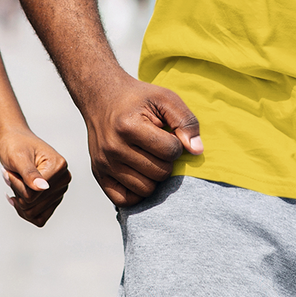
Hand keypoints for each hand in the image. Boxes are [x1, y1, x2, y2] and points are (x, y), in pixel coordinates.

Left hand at [0, 128, 71, 226]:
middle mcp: (64, 179)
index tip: (9, 170)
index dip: (16, 185)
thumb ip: (30, 173)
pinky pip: (39, 218)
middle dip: (17, 192)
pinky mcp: (53, 198)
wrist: (15, 139)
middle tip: (11, 174)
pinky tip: (16, 197)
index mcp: (59, 166)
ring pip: (34, 213)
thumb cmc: (15, 144)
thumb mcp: (18, 157)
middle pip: (33, 205)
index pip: (33, 194)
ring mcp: (59, 190)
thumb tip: (43, 188)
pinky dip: (25, 211)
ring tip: (15, 181)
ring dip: (19, 200)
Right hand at [84, 75, 201, 206]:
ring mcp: (104, 163)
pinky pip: (124, 200)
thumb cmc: (136, 98)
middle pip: (160, 173)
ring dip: (154, 176)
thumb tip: (197, 150)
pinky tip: (139, 173)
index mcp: (128, 126)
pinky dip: (136, 192)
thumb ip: (185, 121)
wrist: (101, 97)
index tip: (167, 134)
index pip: (170, 151)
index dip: (176, 144)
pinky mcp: (98, 174)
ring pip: (145, 189)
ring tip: (149, 158)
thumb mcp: (164, 98)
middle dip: (166, 161)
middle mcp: (113, 148)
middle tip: (158, 146)